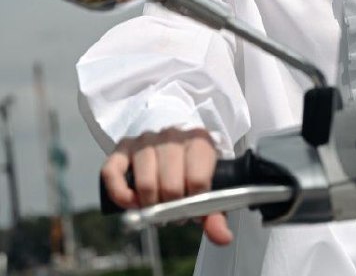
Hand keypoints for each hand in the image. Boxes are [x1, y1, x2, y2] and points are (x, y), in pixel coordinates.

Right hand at [101, 127, 232, 245]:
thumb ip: (215, 214)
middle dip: (171, 208)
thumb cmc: (190, 169)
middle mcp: (172, 136)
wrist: (171, 142)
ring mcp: (146, 139)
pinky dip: (120, 195)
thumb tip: (223, 237)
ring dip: (149, 205)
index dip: (193, 205)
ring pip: (145, 183)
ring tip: (155, 207)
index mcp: (199, 141)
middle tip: (172, 212)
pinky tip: (131, 203)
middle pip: (170, 185)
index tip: (192, 211)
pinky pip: (112, 174)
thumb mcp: (207, 186)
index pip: (197, 181)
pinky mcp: (123, 147)